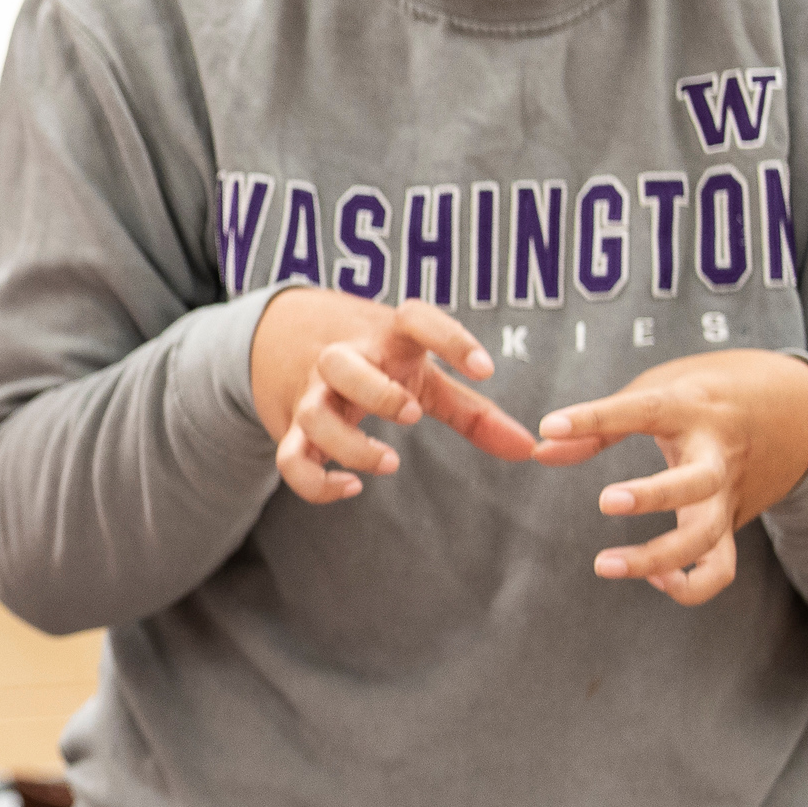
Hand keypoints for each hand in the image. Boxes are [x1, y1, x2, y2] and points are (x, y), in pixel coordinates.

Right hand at [252, 290, 544, 504]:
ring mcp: (312, 394)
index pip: (415, 319)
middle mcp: (342, 360)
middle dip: (376, 391)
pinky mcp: (292, 429)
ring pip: (315, 415)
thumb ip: (472, 411)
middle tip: (414, 414)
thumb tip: (529, 450)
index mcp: (384, 336)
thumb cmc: (372, 361)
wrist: (279, 339)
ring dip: (349, 443)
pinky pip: (290, 459)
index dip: (450, 339)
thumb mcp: (419, 373)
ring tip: (391, 462)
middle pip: (341, 365)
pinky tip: (353, 487)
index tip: (486, 369)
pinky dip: (316, 481)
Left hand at [534, 350, 807, 605]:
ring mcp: (728, 494)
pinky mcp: (732, 523)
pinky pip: (721, 568)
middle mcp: (717, 454)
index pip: (644, 410)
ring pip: (708, 535)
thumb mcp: (657, 390)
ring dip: (660, 558)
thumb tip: (541, 449)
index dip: (596, 416)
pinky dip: (691, 585)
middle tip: (606, 501)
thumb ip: (599, 424)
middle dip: (655, 495)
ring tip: (604, 564)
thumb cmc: (704, 397)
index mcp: (692, 409)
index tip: (551, 424)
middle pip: (698, 481)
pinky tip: (654, 580)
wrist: (791, 411)